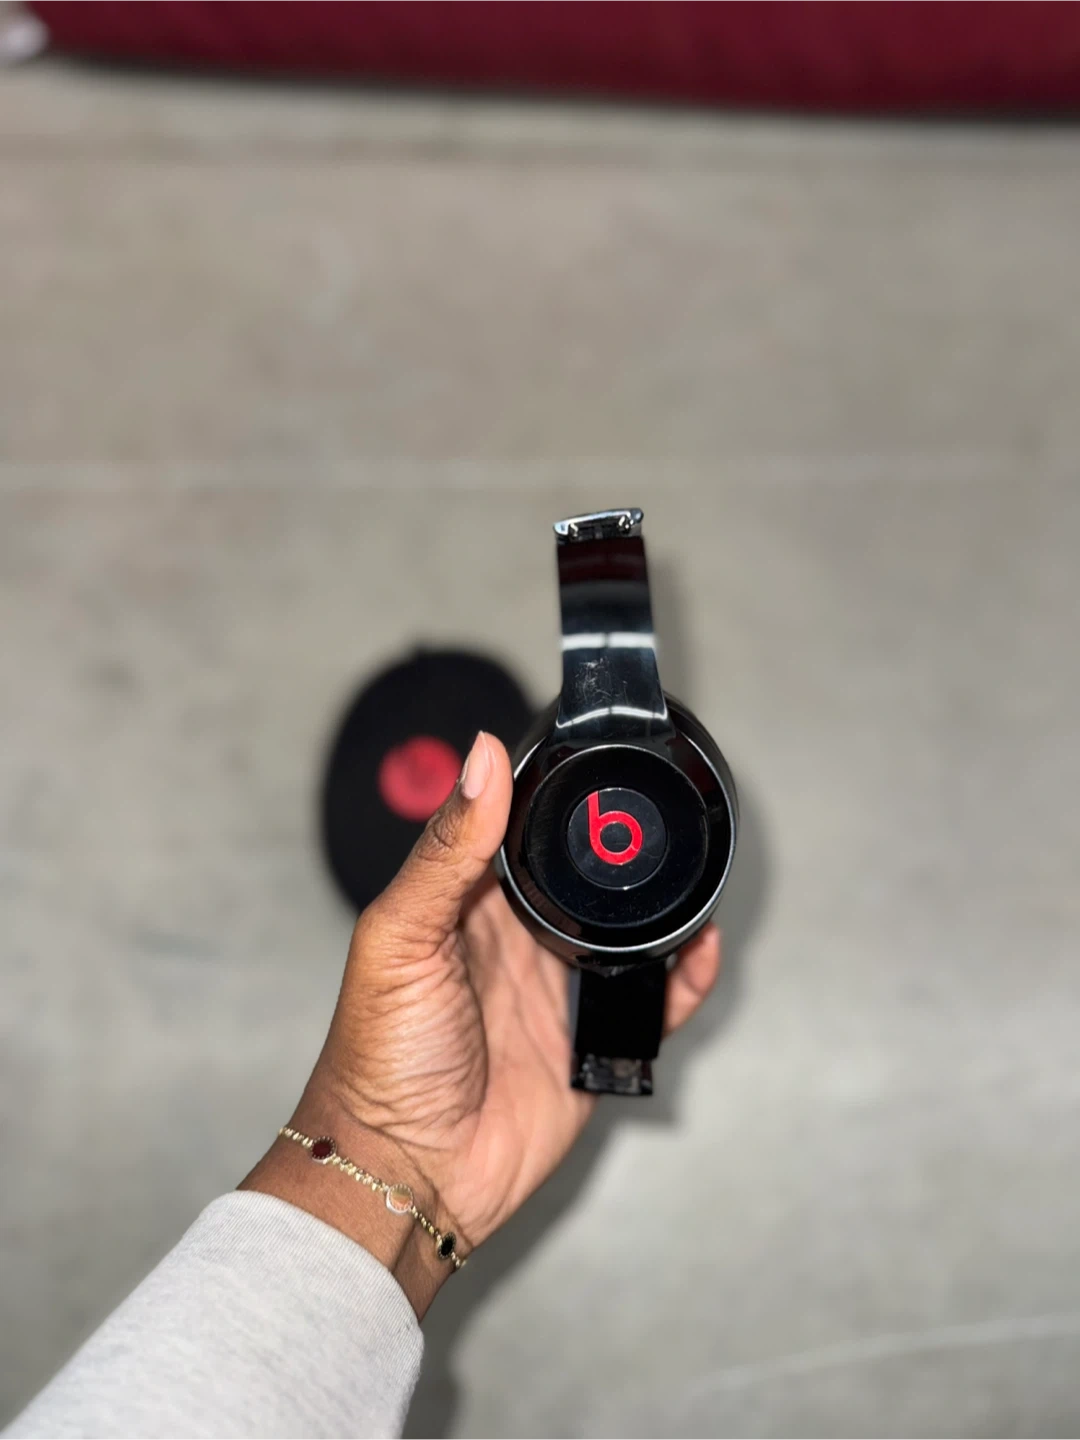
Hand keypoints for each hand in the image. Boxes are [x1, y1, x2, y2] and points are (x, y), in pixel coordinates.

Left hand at [243, 731, 720, 1315]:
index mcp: (465, 902)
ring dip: (659, 909)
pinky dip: (682, 977)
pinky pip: (650, 1000)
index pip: (519, 828)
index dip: (555, 795)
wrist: (407, 1173)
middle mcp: (516, 939)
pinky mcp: (588, 1041)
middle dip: (619, 852)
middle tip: (659, 818)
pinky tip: (698, 951)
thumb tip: (481, 759)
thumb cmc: (379, 1059)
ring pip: (624, 932)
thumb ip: (444, 852)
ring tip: (690, 879)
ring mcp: (556, 989)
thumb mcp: (400, 938)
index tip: (594, 757)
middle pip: (582, 878)